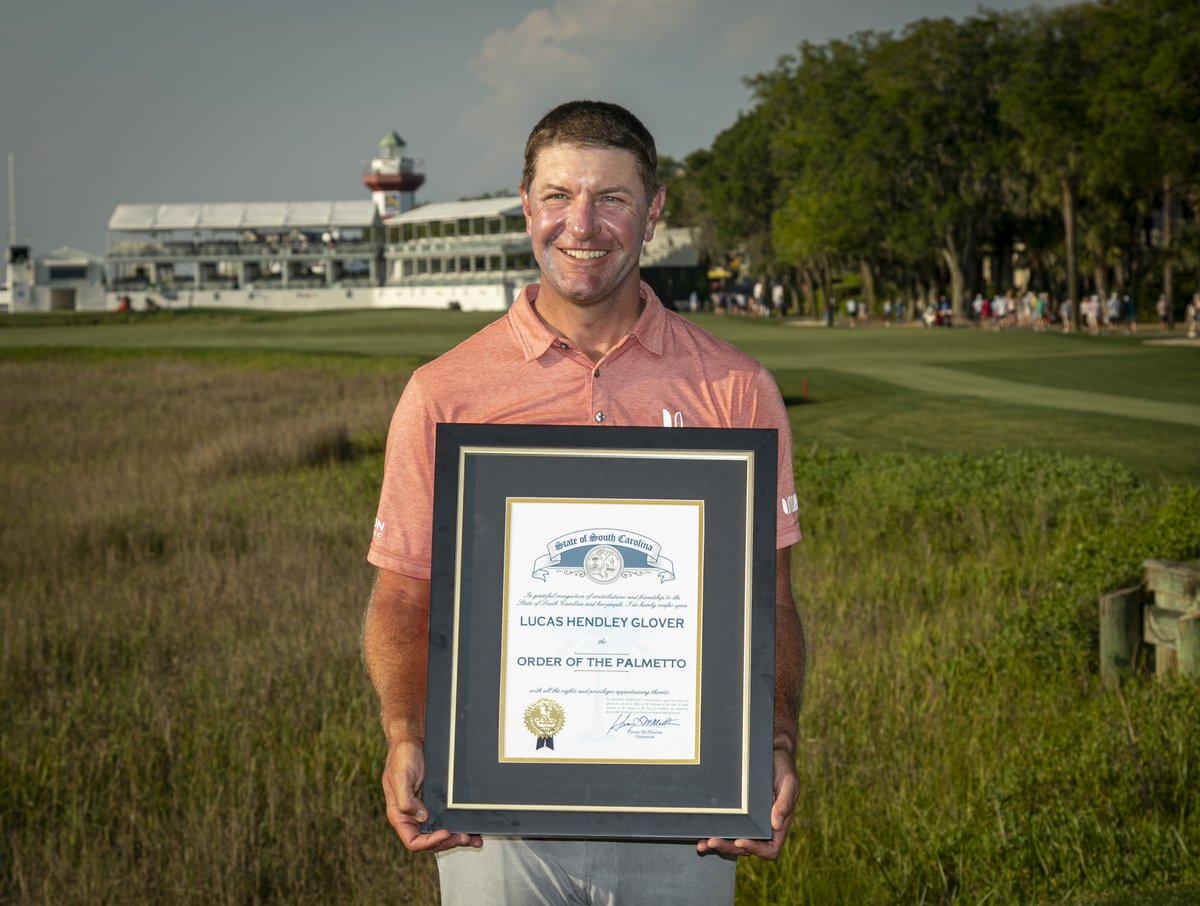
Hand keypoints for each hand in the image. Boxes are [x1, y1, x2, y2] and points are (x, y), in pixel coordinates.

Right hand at [382, 736, 481, 851]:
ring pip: (441, 832)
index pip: (412, 840)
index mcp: (400, 815)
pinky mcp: (437, 802)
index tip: (444, 833)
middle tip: (464, 837)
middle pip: (430, 840)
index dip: (429, 842)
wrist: (413, 739)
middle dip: (447, 842)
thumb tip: (421, 817)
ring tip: (474, 840)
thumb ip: (406, 800)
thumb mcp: (400, 776)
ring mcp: (426, 810)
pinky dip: (460, 825)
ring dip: (457, 838)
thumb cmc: (402, 756)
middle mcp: (413, 816)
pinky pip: (448, 818)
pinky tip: (474, 829)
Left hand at [696, 747, 797, 859]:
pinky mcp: (738, 813)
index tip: (740, 841)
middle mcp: (763, 828)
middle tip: (712, 842)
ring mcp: (749, 822)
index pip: (769, 849)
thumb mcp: (789, 782)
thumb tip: (776, 825)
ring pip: (734, 842)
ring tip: (702, 844)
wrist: (773, 753)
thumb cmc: (784, 767)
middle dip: (729, 847)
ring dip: (719, 845)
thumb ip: (784, 803)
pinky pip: (727, 827)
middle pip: (746, 848)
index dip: (755, 849)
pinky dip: (714, 832)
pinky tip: (700, 835)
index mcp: (778, 825)